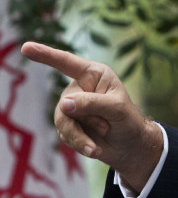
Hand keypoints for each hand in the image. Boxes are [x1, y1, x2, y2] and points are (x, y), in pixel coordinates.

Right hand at [20, 42, 162, 190]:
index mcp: (94, 75)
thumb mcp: (117, 109)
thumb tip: (63, 104)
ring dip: (80, 135)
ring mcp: (72, 107)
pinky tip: (94, 149)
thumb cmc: (129, 120)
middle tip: (107, 126)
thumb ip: (92, 103)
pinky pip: (64, 134)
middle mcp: (80, 88)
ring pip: (62, 120)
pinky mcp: (69, 125)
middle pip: (66, 102)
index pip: (67, 63)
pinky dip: (80, 143)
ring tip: (97, 146)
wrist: (131, 146)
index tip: (26, 47)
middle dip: (87, 118)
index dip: (46, 55)